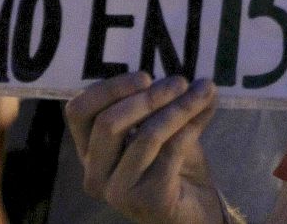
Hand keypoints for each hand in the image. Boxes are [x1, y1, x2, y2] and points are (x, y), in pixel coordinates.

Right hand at [66, 73, 221, 223]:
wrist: (194, 210)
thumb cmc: (174, 166)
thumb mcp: (166, 129)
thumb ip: (169, 104)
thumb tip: (197, 80)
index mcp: (90, 151)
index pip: (79, 112)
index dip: (109, 89)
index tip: (145, 76)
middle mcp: (95, 174)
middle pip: (109, 123)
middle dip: (149, 97)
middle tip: (180, 82)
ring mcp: (117, 191)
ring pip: (145, 136)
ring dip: (178, 108)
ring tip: (203, 92)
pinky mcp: (146, 200)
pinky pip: (171, 151)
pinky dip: (191, 127)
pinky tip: (206, 113)